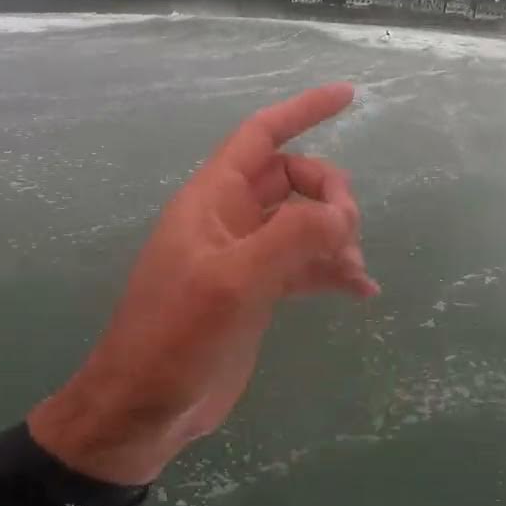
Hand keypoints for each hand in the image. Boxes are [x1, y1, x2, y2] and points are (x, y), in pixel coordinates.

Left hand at [28, 83, 376, 484]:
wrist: (144, 409)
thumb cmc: (174, 338)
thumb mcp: (233, 283)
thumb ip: (290, 239)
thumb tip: (342, 217)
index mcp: (211, 201)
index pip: (261, 137)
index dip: (303, 111)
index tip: (349, 96)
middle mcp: (227, 221)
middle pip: (292, 180)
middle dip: (329, 194)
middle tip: (347, 233)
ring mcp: (243, 260)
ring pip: (302, 224)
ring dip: (336, 238)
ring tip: (356, 273)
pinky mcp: (255, 297)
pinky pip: (303, 267)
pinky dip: (332, 272)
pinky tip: (361, 293)